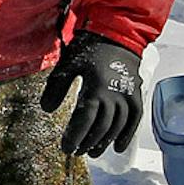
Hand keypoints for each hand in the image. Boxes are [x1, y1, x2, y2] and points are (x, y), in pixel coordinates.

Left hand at [39, 32, 142, 156]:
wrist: (117, 32)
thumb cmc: (89, 47)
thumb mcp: (67, 64)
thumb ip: (56, 87)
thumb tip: (47, 110)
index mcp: (96, 88)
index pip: (84, 121)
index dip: (74, 136)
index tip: (66, 148)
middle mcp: (114, 96)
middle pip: (100, 127)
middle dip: (87, 142)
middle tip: (76, 151)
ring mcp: (128, 96)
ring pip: (117, 127)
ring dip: (104, 142)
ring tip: (92, 151)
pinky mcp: (136, 95)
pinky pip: (134, 120)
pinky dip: (127, 135)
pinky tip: (118, 148)